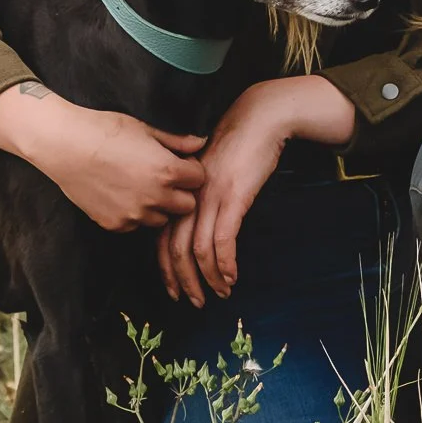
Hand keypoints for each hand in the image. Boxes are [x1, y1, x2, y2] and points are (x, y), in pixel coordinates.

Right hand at [0, 81, 204, 231]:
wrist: (64, 145)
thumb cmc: (104, 130)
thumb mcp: (144, 128)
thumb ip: (177, 141)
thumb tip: (201, 143)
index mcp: (167, 171)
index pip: (199, 179)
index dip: (191, 169)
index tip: (178, 163)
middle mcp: (155, 197)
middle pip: (187, 205)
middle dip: (180, 192)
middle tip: (163, 177)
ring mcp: (135, 215)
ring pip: (162, 219)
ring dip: (158, 206)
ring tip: (139, 186)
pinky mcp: (115, 225)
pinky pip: (136, 225)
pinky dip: (134, 214)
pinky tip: (120, 194)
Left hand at [157, 76, 355, 305]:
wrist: (258, 120)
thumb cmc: (235, 146)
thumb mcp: (208, 173)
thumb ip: (197, 198)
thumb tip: (197, 228)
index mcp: (180, 192)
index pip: (163, 238)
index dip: (166, 269)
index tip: (174, 289)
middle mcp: (190, 197)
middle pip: (175, 249)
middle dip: (184, 282)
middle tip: (195, 302)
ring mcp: (210, 198)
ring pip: (198, 250)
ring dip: (207, 278)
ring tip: (219, 293)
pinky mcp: (233, 198)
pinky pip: (223, 239)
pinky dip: (225, 263)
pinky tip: (231, 276)